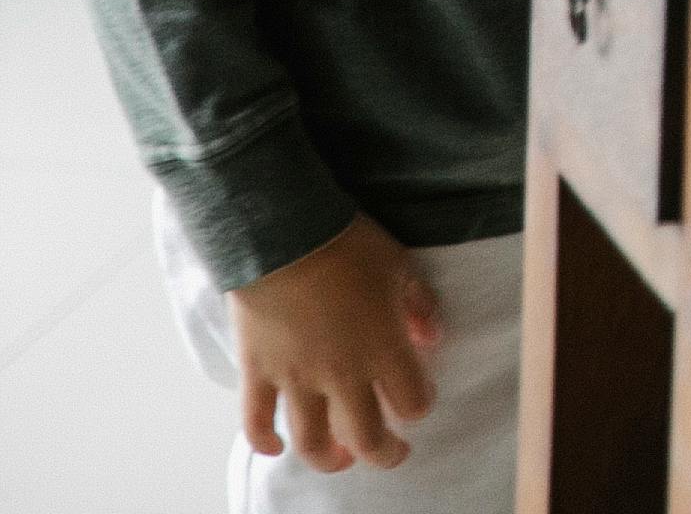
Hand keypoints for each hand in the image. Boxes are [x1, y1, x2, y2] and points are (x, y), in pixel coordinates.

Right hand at [231, 215, 441, 471]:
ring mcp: (297, 379)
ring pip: (312, 442)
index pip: (412, 401)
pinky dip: (262, 442)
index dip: (420, 404)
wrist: (284, 233)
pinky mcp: (259, 374)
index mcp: (382, 349)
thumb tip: (432, 338)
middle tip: (391, 452)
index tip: (420, 397)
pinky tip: (274, 449)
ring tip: (339, 458)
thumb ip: (419, 305)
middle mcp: (341, 375)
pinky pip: (256, 422)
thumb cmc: (347, 244)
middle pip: (367, 437)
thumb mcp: (398, 264)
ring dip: (328, 459)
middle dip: (383, 453)